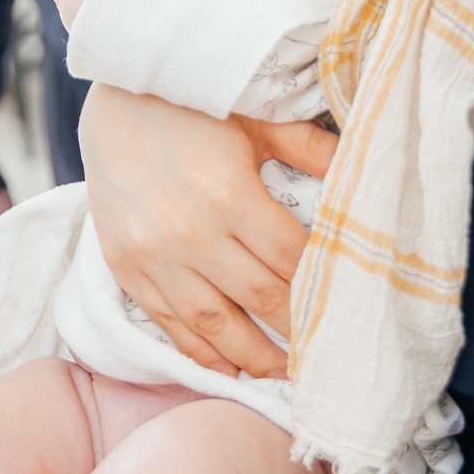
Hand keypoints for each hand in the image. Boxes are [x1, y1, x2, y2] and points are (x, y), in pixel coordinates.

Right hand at [78, 84, 339, 377]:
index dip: (318, 291)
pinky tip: (224, 367)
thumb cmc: (192, 106)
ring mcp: (153, 255)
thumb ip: (311, 150)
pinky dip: (196, 350)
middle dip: (294, 332)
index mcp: (229, 195)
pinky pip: (166, 321)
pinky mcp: (124, 265)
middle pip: (258, 300)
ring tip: (280, 373)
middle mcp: (190, 234)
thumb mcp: (258, 119)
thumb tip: (361, 175)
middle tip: (321, 356)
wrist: (112, 99)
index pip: (289, 261)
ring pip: (212, 324)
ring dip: (250, 355)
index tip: (341, 311)